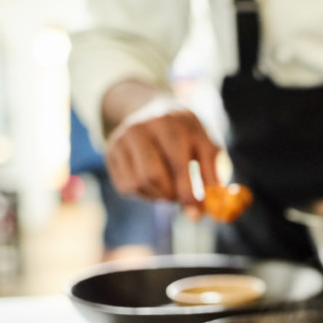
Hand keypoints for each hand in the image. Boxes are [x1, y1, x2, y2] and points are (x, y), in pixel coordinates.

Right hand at [104, 96, 220, 218]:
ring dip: (157, 196)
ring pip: (137, 184)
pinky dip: (144, 193)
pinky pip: (125, 187)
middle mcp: (141, 128)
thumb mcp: (205, 143)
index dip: (188, 192)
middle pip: (151, 176)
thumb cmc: (186, 133)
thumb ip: (211, 172)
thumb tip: (212, 206)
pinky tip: (153, 181)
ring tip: (169, 186)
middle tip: (181, 198)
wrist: (152, 109)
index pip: (177, 163)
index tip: (197, 213)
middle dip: (170, 195)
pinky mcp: (110, 152)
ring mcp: (121, 139)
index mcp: (170, 122)